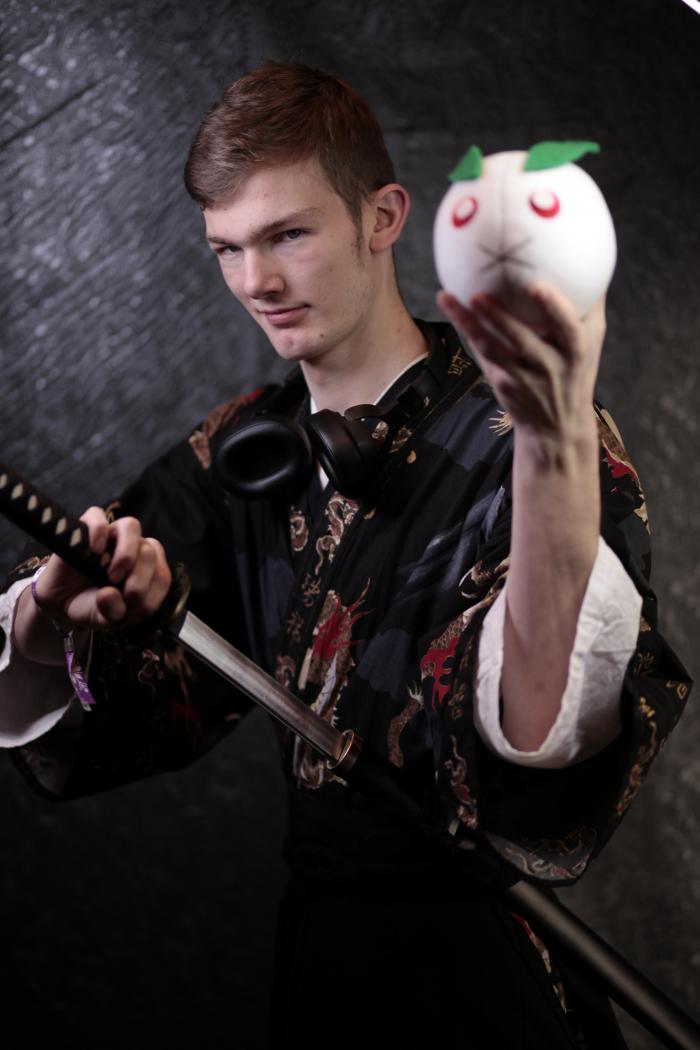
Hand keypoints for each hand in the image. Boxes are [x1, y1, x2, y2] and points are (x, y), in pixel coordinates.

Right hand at [32, 507, 171, 631]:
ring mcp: (110, 536)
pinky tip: (96, 551)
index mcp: (146, 570)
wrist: (61, 601)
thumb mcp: (106, 619)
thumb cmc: (92, 606)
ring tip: (113, 575)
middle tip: (123, 594)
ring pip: (131, 526)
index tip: (132, 606)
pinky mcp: (85, 528)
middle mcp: (133, 549)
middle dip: (140, 578)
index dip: (151, 593)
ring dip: (127, 554)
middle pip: (150, 551)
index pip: (163, 575)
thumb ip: (115, 612)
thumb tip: (110, 594)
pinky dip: (99, 532)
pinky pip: (97, 516)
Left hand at [437, 283, 605, 448]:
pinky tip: (450, 307)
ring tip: (450, 299)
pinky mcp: (503, 385)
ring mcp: (523, 379)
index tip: (537, 286)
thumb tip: (595, 256)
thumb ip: (591, 303)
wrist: (557, 426)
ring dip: (470, 325)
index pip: (567, 329)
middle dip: (499, 319)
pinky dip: (465, 332)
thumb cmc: (576, 370)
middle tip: (477, 294)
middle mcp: (550, 367)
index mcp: (576, 352)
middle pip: (522, 342)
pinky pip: (482, 356)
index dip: (554, 308)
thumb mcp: (591, 342)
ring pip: (492, 351)